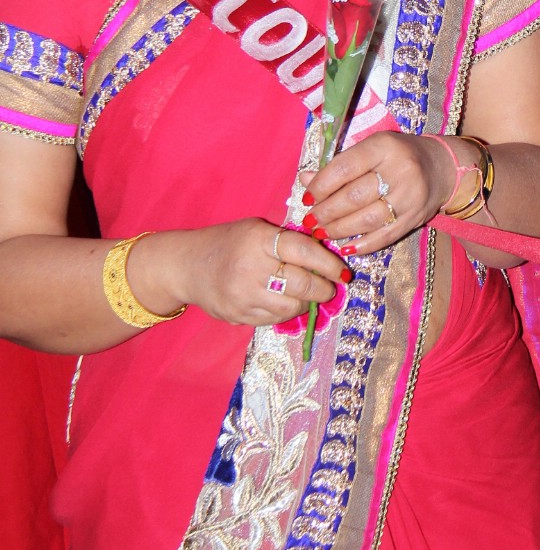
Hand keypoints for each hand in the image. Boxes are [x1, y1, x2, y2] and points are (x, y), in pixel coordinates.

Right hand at [134, 219, 344, 326]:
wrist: (186, 266)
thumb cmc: (228, 242)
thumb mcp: (255, 230)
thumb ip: (287, 242)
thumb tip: (326, 258)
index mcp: (258, 240)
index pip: (304, 252)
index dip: (329, 264)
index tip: (343, 272)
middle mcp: (251, 268)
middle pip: (302, 284)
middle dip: (324, 288)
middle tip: (331, 287)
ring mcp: (243, 296)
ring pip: (291, 306)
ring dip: (307, 302)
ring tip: (309, 295)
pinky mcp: (238, 316)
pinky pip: (275, 319)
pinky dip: (287, 312)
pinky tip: (287, 302)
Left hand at [300, 131, 455, 256]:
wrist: (443, 168)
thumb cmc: (399, 155)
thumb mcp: (371, 149)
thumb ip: (339, 165)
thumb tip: (304, 180)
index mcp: (384, 146)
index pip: (345, 167)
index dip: (321, 185)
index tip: (307, 198)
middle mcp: (400, 170)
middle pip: (354, 196)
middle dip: (327, 211)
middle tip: (310, 219)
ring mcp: (409, 197)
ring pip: (367, 219)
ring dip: (339, 229)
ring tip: (321, 232)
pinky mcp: (415, 219)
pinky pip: (384, 237)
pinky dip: (361, 245)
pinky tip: (345, 246)